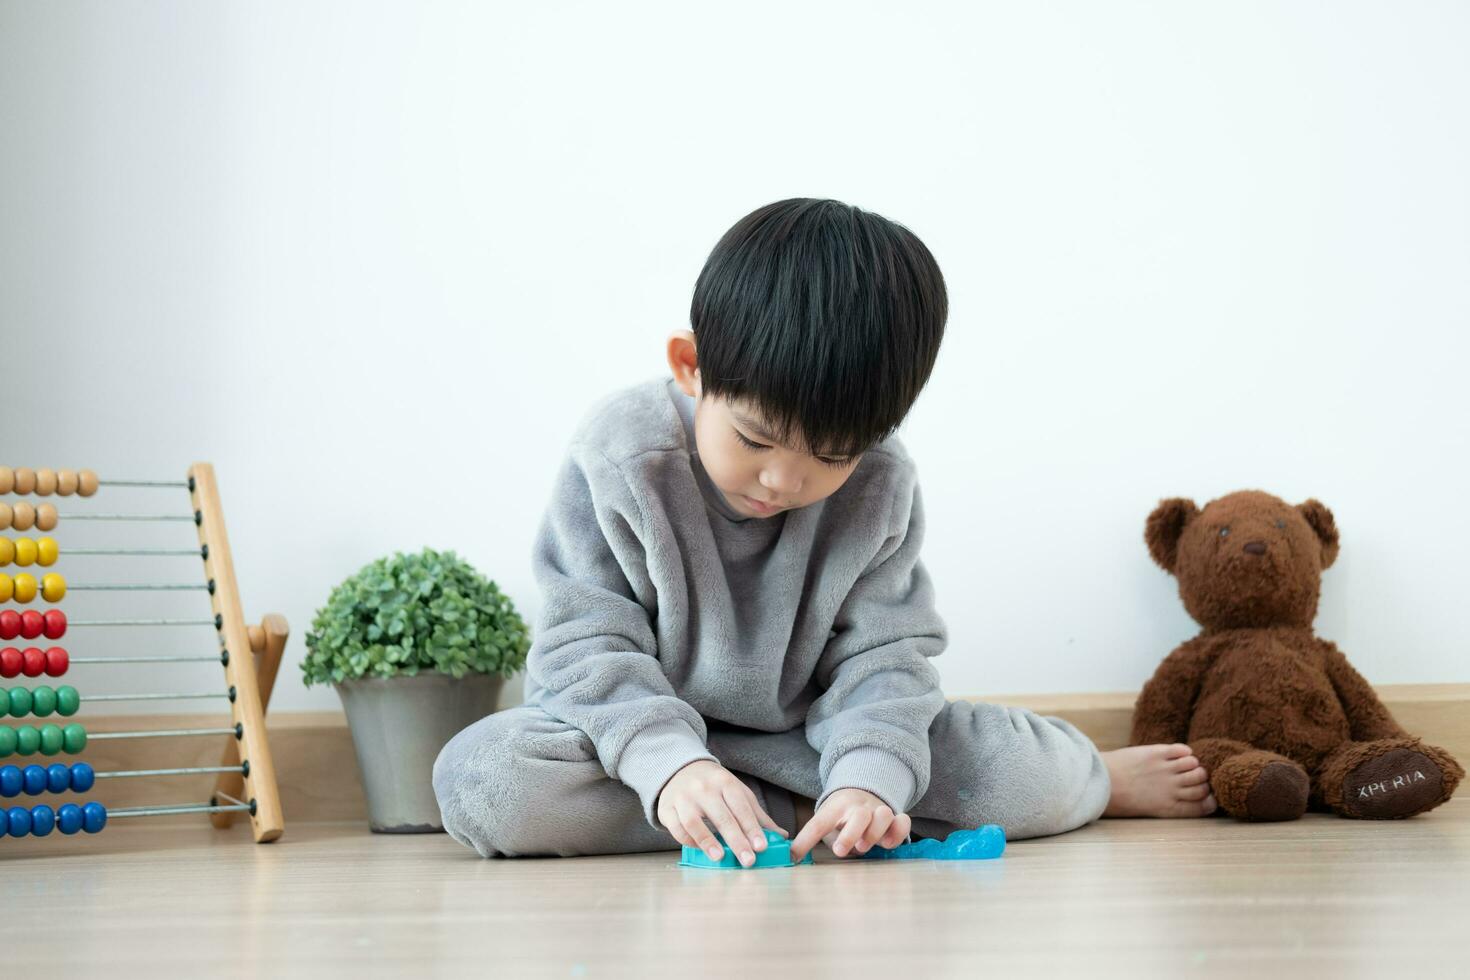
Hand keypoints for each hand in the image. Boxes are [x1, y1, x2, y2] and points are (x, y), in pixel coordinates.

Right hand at [656, 760, 788, 867]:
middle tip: (748, 860)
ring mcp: (683, 797)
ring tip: (720, 858)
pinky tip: (700, 850)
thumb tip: (782, 837)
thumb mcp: (737, 792)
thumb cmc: (714, 786)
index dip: (752, 828)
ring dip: (707, 841)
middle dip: (736, 840)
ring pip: (694, 821)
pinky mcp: (666, 808)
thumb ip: (757, 815)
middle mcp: (703, 788)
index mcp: (725, 782)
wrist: (679, 769)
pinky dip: (688, 841)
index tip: (761, 847)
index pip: (741, 807)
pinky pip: (677, 827)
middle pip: (721, 816)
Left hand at [788, 787, 910, 863]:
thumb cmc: (842, 817)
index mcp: (836, 807)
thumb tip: (793, 858)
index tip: (794, 857)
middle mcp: (859, 806)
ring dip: (874, 834)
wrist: (863, 792)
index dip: (805, 840)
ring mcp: (879, 810)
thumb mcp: (827, 823)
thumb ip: (815, 838)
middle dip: (851, 835)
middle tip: (840, 851)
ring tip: (863, 847)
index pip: (819, 823)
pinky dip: (898, 832)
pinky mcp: (896, 818)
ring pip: (884, 815)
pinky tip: (888, 844)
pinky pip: (902, 821)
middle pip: (860, 815)